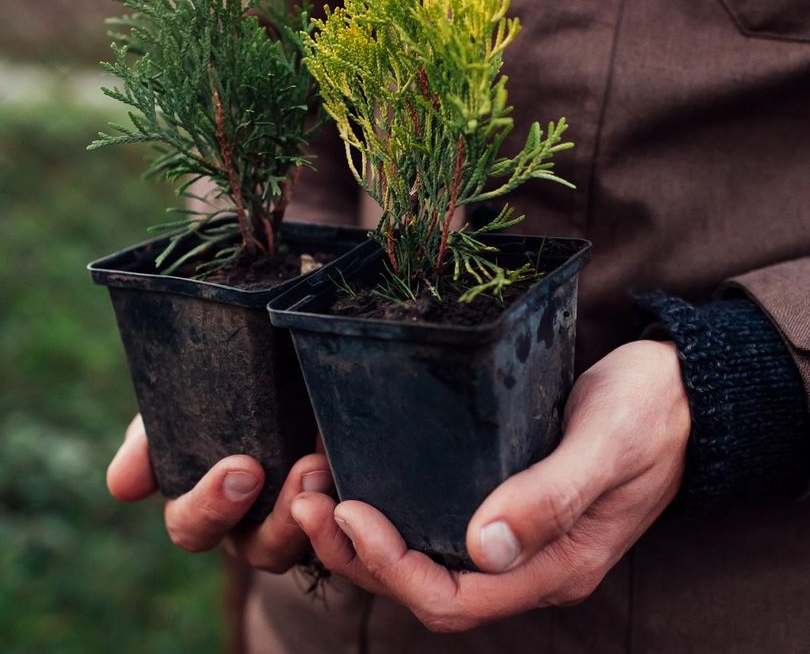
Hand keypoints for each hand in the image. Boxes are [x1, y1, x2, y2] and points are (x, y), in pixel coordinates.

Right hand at [107, 415, 332, 572]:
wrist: (282, 374)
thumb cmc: (221, 397)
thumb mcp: (175, 410)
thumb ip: (146, 440)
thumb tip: (123, 487)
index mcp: (201, 504)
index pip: (191, 526)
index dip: (210, 506)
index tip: (241, 468)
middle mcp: (248, 525)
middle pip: (251, 548)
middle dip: (265, 516)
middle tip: (271, 472)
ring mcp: (293, 522)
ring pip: (299, 546)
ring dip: (304, 513)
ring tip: (318, 468)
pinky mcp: (334, 509)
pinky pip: (339, 528)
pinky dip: (340, 502)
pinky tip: (345, 470)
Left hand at [290, 340, 689, 631]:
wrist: (680, 389)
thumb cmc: (650, 412)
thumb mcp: (607, 445)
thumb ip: (551, 497)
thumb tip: (486, 547)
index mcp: (554, 567)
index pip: (452, 597)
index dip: (391, 565)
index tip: (349, 510)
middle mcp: (528, 564)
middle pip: (425, 586)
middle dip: (359, 554)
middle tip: (308, 500)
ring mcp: (516, 538)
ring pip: (424, 560)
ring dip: (364, 537)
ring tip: (317, 490)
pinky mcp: (505, 503)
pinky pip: (435, 525)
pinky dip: (391, 511)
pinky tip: (360, 478)